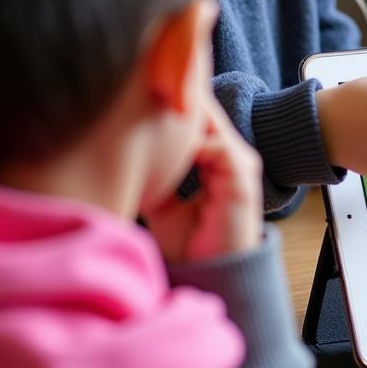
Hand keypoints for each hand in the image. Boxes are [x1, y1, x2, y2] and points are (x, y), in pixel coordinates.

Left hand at [142, 94, 262, 263]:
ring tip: (142, 109)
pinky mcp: (242, 176)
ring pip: (209, 120)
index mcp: (217, 157)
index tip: (132, 96)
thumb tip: (124, 148)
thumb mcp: (161, 199)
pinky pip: (217, 144)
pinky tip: (160, 145)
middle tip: (134, 91)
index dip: (167, 102)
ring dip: (178, 116)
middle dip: (170, 98)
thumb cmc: (186, 243)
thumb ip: (155, 171)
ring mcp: (240, 162)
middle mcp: (232, 154)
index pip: (197, 116)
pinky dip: (189, 142)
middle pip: (203, 111)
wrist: (207, 276)